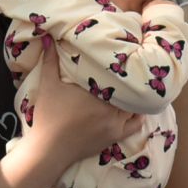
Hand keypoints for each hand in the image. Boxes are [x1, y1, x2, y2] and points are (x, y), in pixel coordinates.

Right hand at [23, 49, 142, 165]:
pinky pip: (135, 126)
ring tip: (136, 85)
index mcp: (96, 93)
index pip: (116, 76)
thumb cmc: (48, 116)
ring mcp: (115, 124)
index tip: (123, 57)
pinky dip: (139, 116)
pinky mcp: (115, 137)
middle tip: (131, 69)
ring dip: (134, 96)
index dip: (120, 66)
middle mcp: (110, 108)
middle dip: (129, 80)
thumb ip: (50, 60)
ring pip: (133, 105)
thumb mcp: (48, 85)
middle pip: (127, 89)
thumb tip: (47, 36)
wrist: (48, 150)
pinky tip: (140, 108)